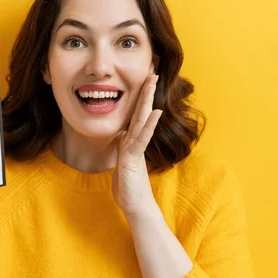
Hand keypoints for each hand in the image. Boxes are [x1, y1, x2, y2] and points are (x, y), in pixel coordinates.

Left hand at [112, 74, 161, 219]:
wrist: (135, 205)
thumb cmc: (128, 185)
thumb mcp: (122, 160)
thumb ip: (123, 146)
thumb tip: (122, 134)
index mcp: (132, 140)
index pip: (136, 114)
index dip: (139, 97)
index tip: (142, 80)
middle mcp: (136, 141)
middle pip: (142, 111)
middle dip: (146, 92)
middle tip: (152, 72)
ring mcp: (136, 148)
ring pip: (143, 119)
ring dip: (147, 100)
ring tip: (152, 82)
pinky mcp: (134, 157)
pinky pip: (141, 138)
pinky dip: (149, 125)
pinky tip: (154, 112)